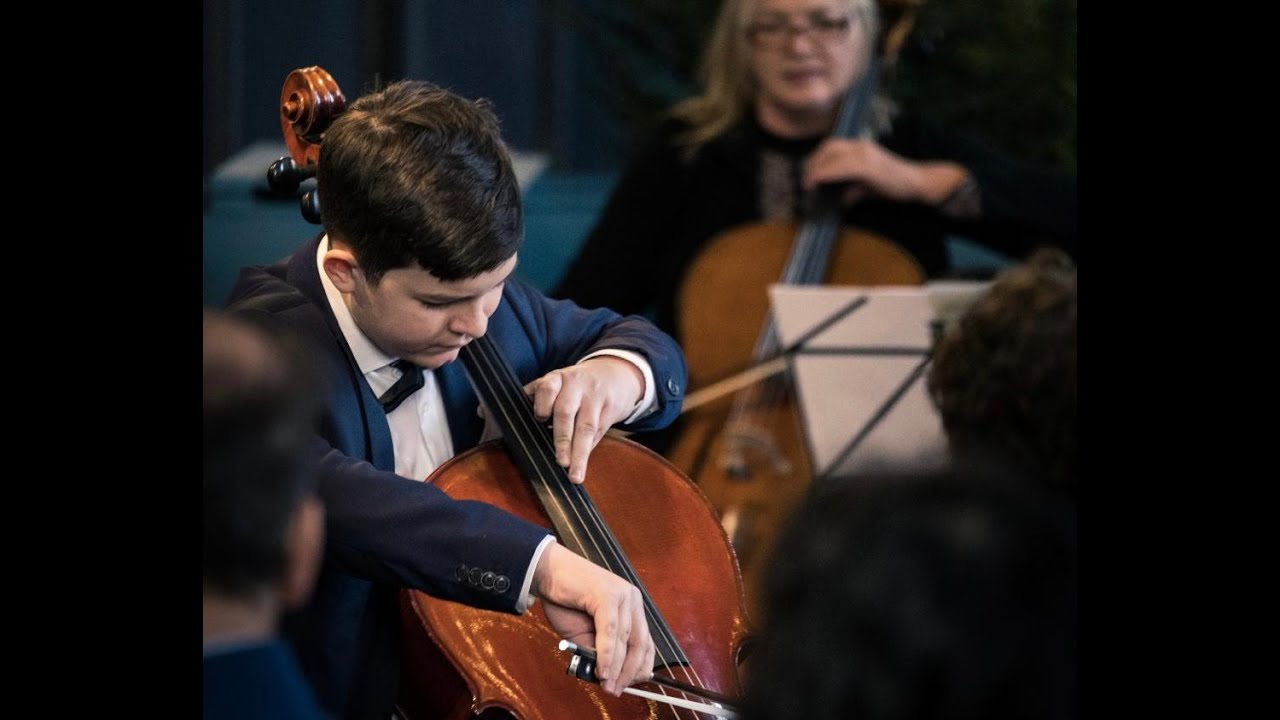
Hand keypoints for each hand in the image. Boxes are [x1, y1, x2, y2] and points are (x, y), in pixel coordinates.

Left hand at [524, 357, 643, 482]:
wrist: (613, 376)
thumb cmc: (573, 386)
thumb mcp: (555, 384)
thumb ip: (534, 398)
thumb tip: (496, 416)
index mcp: (556, 379)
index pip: (547, 388)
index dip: (542, 404)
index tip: (540, 419)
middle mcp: (575, 386)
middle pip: (566, 412)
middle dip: (563, 439)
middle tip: (560, 462)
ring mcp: (595, 398)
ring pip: (587, 427)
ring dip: (580, 454)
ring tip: (575, 475)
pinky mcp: (610, 410)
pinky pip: (599, 433)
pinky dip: (590, 451)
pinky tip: (582, 466)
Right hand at [533, 542, 653, 695]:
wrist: (546, 573)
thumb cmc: (565, 601)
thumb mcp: (584, 634)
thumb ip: (598, 651)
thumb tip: (607, 675)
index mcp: (632, 607)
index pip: (645, 643)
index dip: (639, 668)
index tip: (628, 686)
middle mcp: (632, 600)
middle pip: (640, 643)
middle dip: (628, 672)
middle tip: (616, 690)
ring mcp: (621, 595)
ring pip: (625, 640)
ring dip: (616, 667)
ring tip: (607, 685)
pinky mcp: (607, 595)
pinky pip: (610, 631)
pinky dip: (607, 654)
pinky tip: (602, 669)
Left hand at [803, 138, 969, 206]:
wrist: (916, 183)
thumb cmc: (894, 185)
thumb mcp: (868, 186)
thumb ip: (854, 189)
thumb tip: (842, 199)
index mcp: (860, 147)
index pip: (832, 146)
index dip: (817, 158)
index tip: (807, 173)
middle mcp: (861, 146)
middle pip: (828, 147)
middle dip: (813, 163)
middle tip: (805, 180)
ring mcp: (865, 154)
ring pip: (832, 156)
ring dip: (816, 170)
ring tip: (808, 184)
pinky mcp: (868, 166)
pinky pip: (841, 168)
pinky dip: (826, 174)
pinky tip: (817, 182)